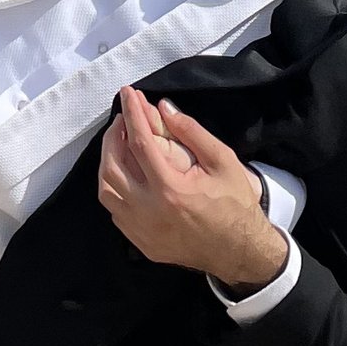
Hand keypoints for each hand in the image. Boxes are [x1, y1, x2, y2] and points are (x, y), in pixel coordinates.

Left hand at [96, 89, 288, 292]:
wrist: (240, 251)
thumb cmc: (235, 204)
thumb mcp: (222, 160)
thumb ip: (191, 131)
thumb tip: (163, 107)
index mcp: (170, 189)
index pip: (139, 142)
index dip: (131, 113)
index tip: (128, 93)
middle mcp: (149, 212)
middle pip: (112, 166)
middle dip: (113, 136)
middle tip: (123, 119)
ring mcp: (141, 231)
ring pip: (106, 190)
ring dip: (108, 162)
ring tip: (120, 144)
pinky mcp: (141, 243)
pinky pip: (115, 210)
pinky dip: (114, 187)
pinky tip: (126, 174)